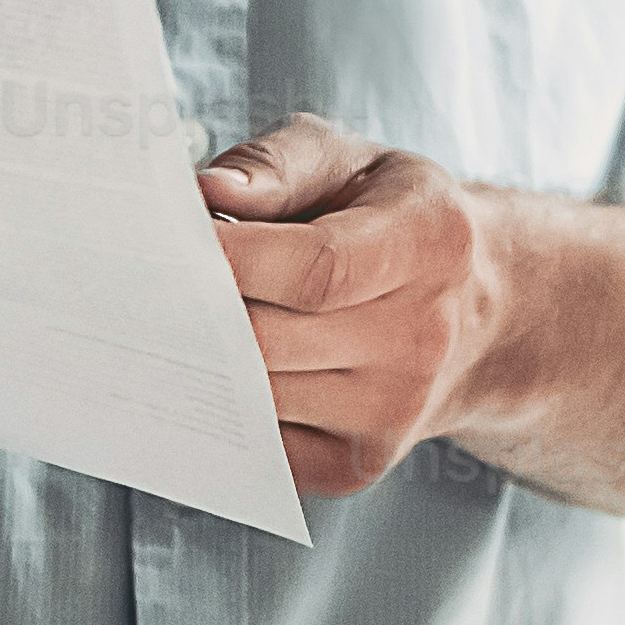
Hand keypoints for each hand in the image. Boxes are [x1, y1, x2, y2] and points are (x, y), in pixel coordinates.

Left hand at [199, 113, 504, 497]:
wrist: (480, 308)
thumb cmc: (391, 218)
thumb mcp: (350, 161)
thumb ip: (278, 165)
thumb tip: (209, 193)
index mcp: (428, 242)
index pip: (318, 267)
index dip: (233, 258)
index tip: (169, 239)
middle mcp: (422, 337)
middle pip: (272, 340)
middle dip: (197, 312)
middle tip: (144, 284)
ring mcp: (395, 411)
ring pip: (258, 396)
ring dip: (203, 362)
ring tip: (176, 320)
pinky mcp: (360, 464)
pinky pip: (262, 445)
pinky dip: (227, 409)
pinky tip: (220, 369)